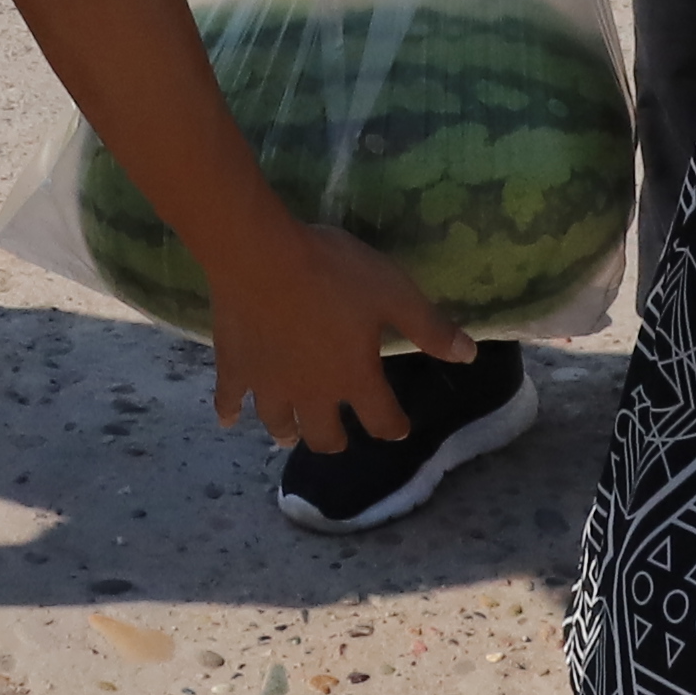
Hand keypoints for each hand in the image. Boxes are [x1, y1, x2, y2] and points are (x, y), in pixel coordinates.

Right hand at [201, 212, 467, 454]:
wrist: (260, 255)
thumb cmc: (332, 272)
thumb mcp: (393, 292)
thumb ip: (429, 327)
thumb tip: (468, 355)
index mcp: (354, 379)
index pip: (381, 419)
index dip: (394, 426)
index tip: (399, 427)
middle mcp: (312, 394)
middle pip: (325, 435)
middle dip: (335, 439)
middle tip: (338, 435)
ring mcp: (269, 385)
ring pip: (278, 423)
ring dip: (287, 431)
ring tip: (289, 435)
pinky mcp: (234, 367)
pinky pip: (229, 398)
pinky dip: (228, 411)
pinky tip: (227, 420)